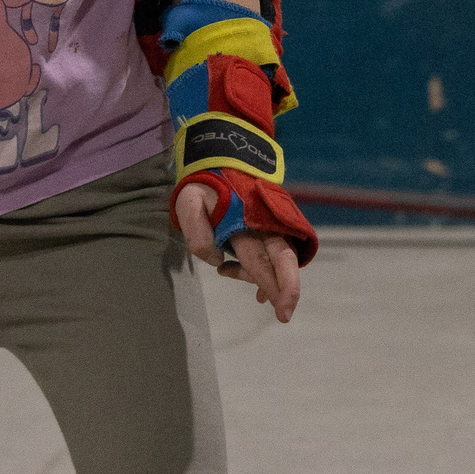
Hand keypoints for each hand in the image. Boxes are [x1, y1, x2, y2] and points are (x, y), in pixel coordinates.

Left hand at [175, 180, 301, 323]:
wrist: (219, 158)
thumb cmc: (203, 185)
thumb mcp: (188, 203)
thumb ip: (198, 234)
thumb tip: (219, 261)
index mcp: (248, 221)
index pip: (265, 260)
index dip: (276, 285)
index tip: (281, 310)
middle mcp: (265, 223)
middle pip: (282, 259)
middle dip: (286, 289)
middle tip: (284, 316)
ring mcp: (269, 223)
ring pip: (275, 258)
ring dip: (265, 279)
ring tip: (248, 289)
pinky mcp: (268, 224)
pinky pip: (271, 250)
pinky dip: (262, 268)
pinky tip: (247, 280)